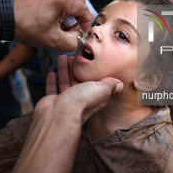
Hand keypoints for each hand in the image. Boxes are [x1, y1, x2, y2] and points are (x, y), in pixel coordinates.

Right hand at [8, 55, 122, 172]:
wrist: (59, 116)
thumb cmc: (80, 103)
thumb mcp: (101, 89)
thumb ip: (110, 84)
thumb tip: (119, 85)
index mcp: (94, 96)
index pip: (94, 82)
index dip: (91, 71)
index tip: (88, 60)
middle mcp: (80, 99)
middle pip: (79, 80)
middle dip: (76, 68)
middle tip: (73, 57)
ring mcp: (66, 101)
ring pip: (65, 82)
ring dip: (64, 70)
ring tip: (62, 58)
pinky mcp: (53, 102)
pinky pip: (53, 89)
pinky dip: (52, 81)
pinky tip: (52, 73)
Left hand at [14, 0, 92, 51]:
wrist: (3, 16)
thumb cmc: (25, 26)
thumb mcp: (53, 41)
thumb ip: (72, 41)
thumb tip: (76, 35)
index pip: (85, 11)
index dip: (86, 25)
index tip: (80, 33)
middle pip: (80, 3)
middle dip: (78, 18)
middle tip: (70, 29)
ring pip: (71, 0)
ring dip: (70, 13)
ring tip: (59, 25)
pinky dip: (62, 8)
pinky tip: (52, 18)